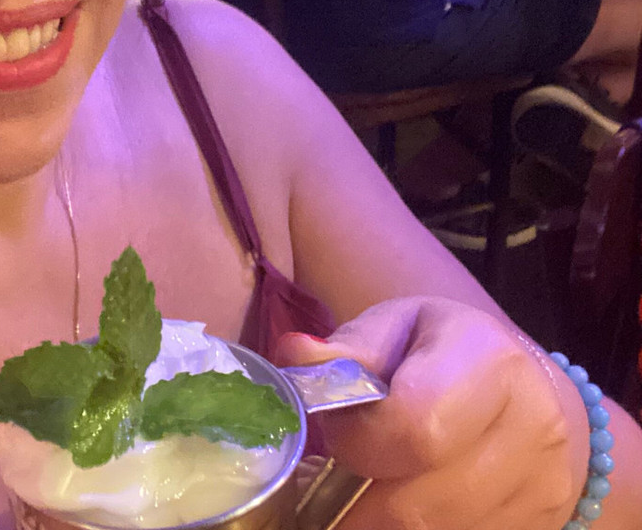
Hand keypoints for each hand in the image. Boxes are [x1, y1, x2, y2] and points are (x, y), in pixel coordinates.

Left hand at [275, 297, 589, 529]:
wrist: (529, 387)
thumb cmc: (446, 352)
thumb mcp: (394, 329)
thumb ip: (345, 351)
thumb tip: (294, 355)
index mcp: (489, 361)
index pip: (414, 428)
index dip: (359, 444)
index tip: (337, 437)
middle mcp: (533, 425)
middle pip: (417, 503)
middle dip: (359, 499)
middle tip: (340, 477)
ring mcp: (546, 484)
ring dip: (385, 523)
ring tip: (368, 492)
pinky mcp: (545, 523)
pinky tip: (402, 504)